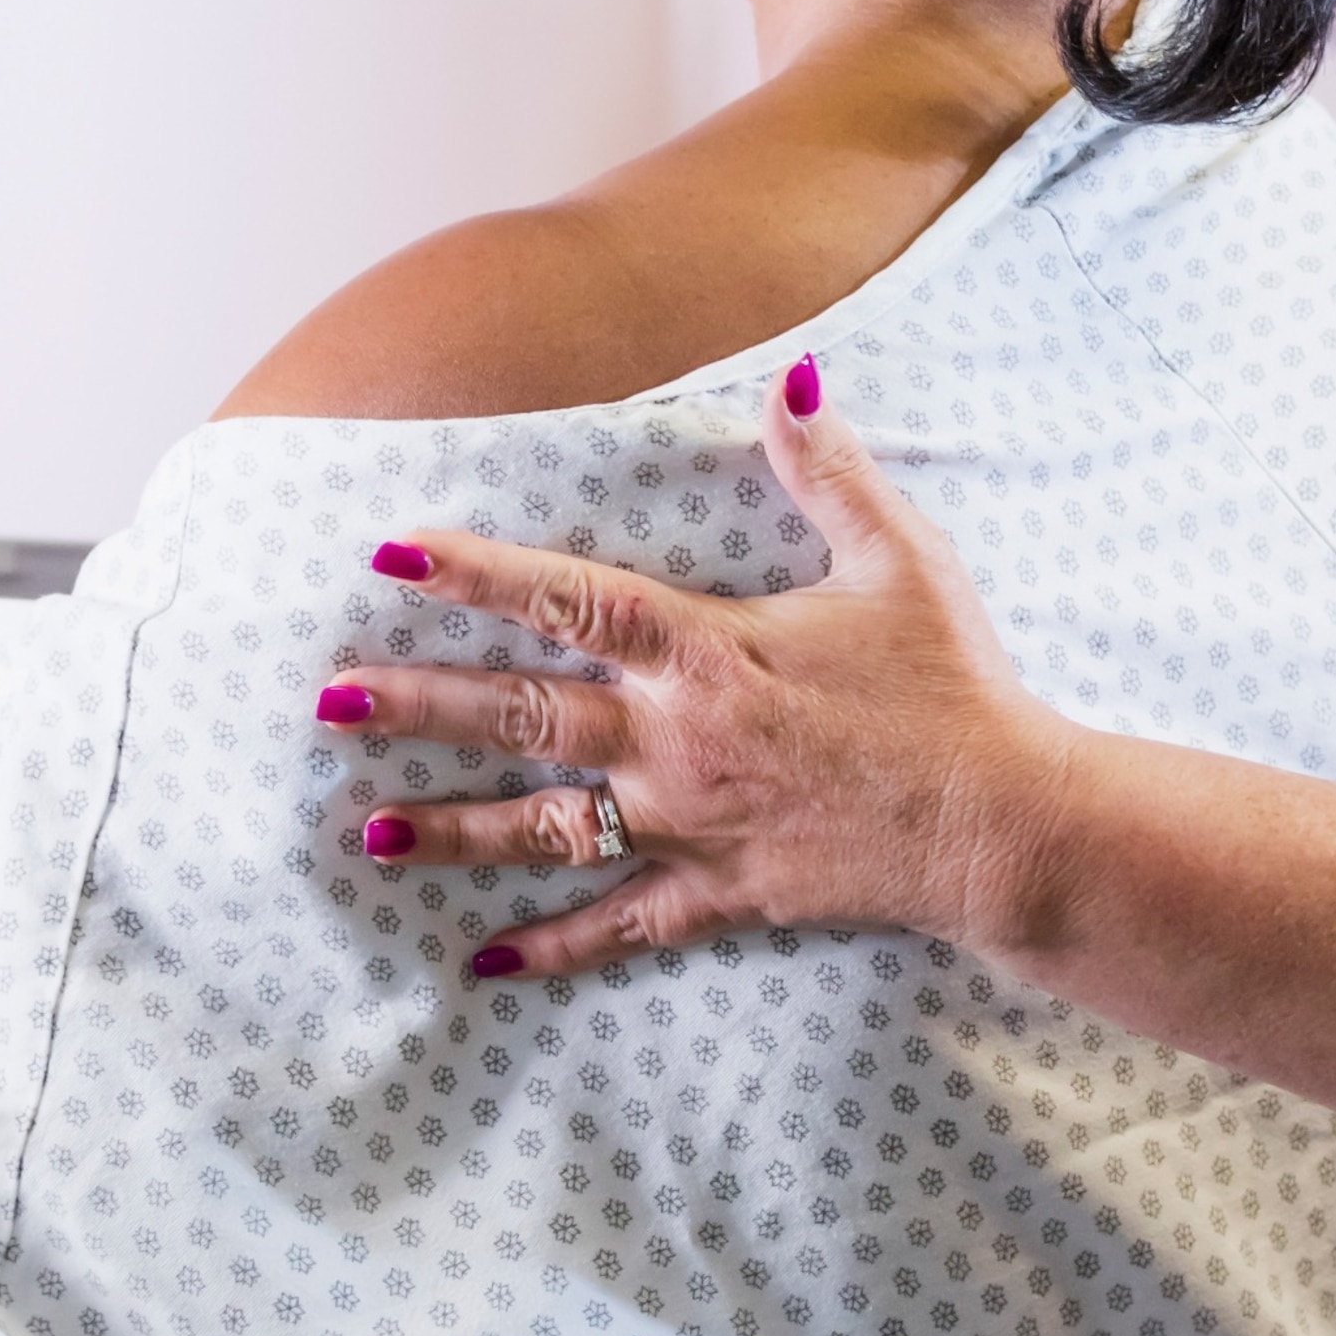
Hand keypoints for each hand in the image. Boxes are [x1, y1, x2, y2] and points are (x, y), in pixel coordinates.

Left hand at [322, 363, 1057, 976]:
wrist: (1005, 824)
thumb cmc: (954, 684)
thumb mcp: (899, 559)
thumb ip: (829, 470)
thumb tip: (794, 376)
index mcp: (710, 650)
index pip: (569, 601)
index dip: (478, 574)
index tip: (393, 554)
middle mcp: (679, 739)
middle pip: (523, 717)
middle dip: (420, 705)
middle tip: (330, 700)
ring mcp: (692, 822)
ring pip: (546, 827)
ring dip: (453, 829)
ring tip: (368, 831)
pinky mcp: (722, 890)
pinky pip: (620, 924)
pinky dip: (552, 945)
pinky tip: (482, 959)